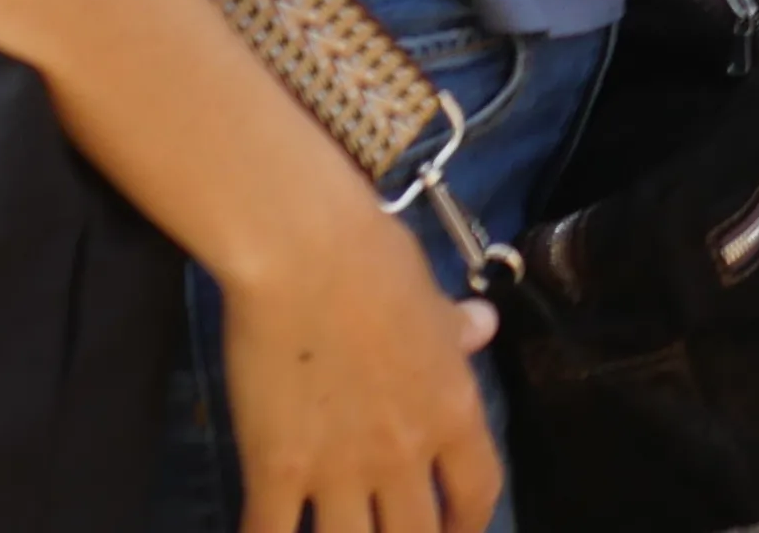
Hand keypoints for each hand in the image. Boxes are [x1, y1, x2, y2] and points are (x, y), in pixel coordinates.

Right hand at [211, 156, 506, 532]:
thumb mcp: (431, 297)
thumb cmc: (376, 263)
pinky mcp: (276, 471)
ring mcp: (340, 468)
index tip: (454, 530)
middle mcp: (404, 452)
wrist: (308, 254)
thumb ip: (455, 328)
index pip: (477, 493)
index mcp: (452, 411)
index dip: (468, 524)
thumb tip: (482, 325)